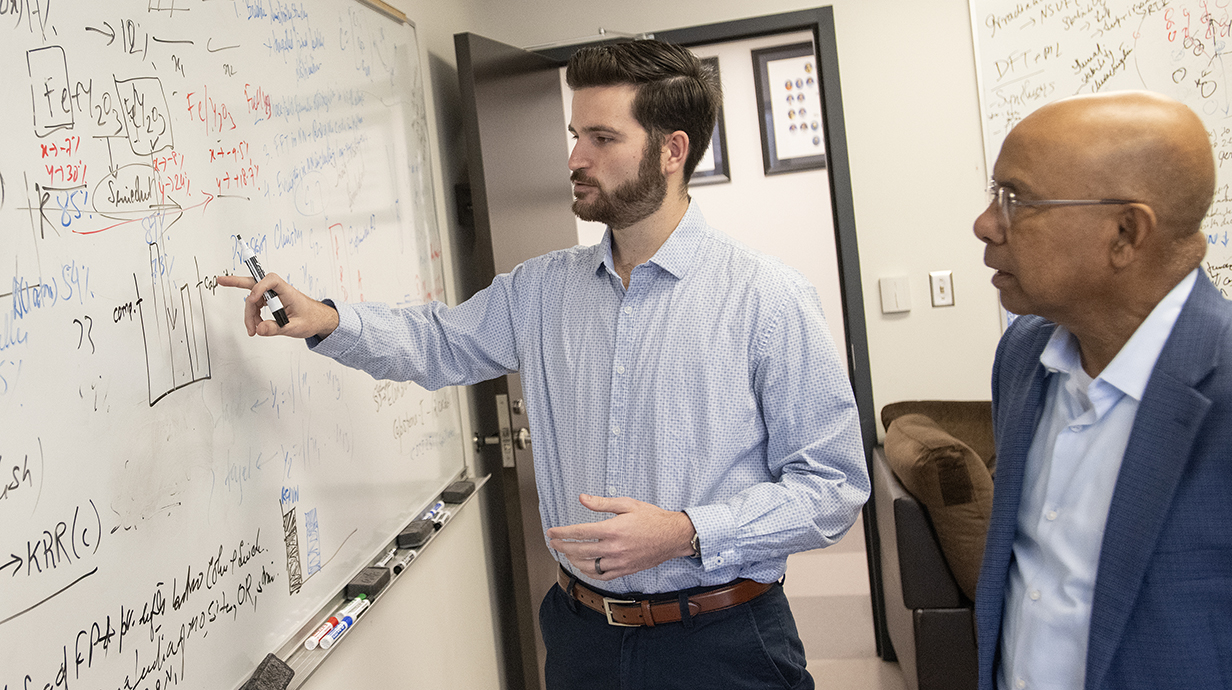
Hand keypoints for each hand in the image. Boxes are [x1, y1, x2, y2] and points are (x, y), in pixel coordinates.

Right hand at [215, 273, 339, 338]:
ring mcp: (273, 295)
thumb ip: (277, 328)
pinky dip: (253, 317)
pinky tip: (255, 327)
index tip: (253, 299)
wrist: (318, 319)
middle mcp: (278, 290)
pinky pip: (256, 306)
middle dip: (237, 282)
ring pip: (253, 301)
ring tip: (253, 330)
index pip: (271, 281)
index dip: (260, 287)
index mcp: (288, 291)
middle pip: (255, 283)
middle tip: (221, 280)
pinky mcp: (270, 301)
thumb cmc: (311, 319)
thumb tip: (260, 329)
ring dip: (250, 315)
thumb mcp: (295, 327)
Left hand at [545, 494, 695, 580]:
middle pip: (579, 550)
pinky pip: (601, 576)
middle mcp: (614, 548)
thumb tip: (582, 499)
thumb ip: (602, 503)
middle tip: (553, 542)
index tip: (551, 532)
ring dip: (573, 560)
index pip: (579, 532)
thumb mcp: (627, 504)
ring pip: (588, 566)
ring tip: (566, 553)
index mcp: (613, 529)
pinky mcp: (625, 570)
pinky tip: (583, 566)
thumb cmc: (652, 518)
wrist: (673, 536)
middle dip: (562, 546)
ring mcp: (619, 562)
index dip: (562, 532)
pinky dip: (589, 572)